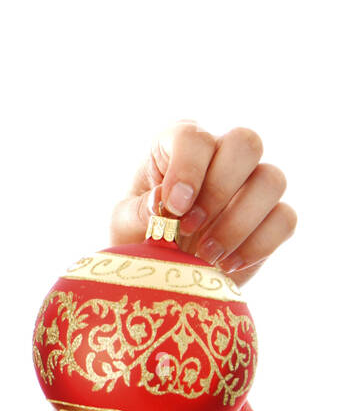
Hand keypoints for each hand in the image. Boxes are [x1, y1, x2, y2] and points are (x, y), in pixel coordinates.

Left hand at [110, 120, 295, 288]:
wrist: (165, 274)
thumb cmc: (139, 237)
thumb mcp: (125, 224)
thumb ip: (140, 210)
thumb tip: (163, 198)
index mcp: (179, 146)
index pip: (193, 136)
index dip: (188, 169)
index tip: (174, 207)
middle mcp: (221, 155)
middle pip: (246, 143)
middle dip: (219, 188)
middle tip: (188, 228)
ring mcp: (252, 184)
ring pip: (272, 179)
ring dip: (238, 221)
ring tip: (204, 254)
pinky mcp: (272, 217)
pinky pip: (285, 219)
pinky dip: (258, 244)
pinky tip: (226, 265)